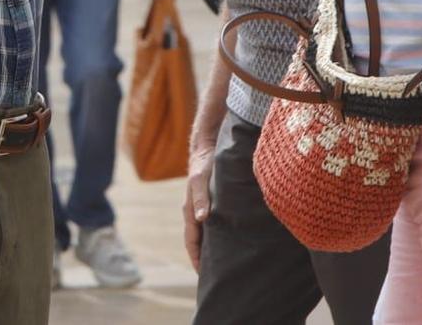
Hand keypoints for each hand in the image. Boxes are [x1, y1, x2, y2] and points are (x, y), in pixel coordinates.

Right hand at [183, 139, 214, 269]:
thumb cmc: (204, 164)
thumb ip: (201, 198)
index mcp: (190, 211)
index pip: (191, 241)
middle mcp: (196, 212)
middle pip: (198, 241)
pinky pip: (213, 224)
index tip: (203, 274)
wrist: (207, 146)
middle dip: (204, 258)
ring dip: (212, 248)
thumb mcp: (200, 180)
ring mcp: (203, 207)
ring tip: (223, 263)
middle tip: (214, 275)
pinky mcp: (212, 202)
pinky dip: (218, 236)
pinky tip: (231, 240)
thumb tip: (202, 218)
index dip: (196, 258)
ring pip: (206, 233)